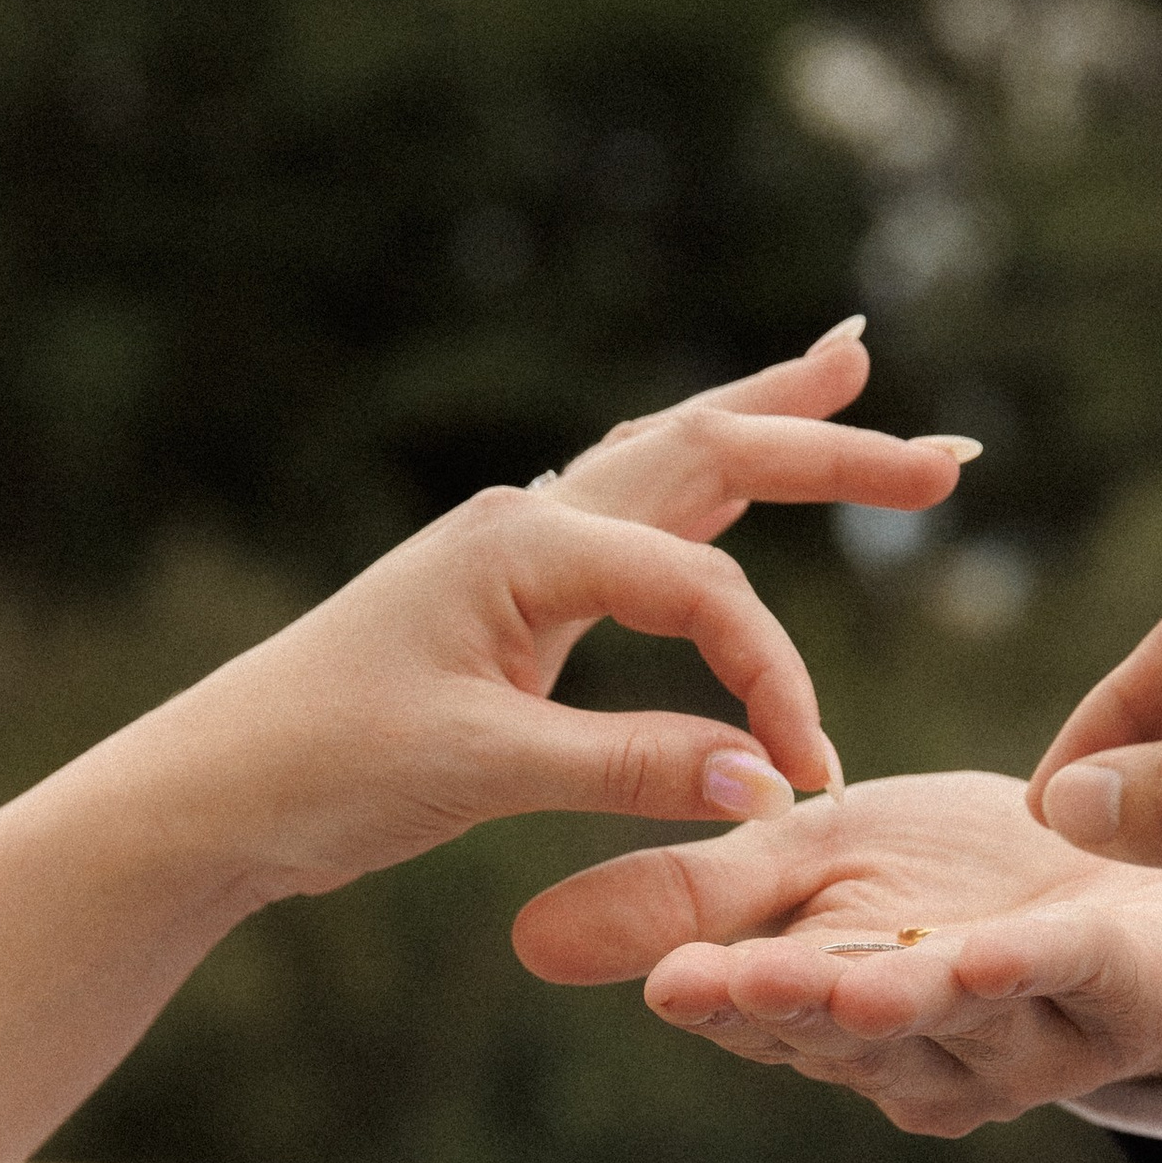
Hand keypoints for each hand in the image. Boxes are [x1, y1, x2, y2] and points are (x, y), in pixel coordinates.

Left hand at [164, 323, 968, 901]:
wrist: (212, 790)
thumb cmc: (324, 770)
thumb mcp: (479, 770)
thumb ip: (626, 767)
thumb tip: (766, 779)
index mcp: (525, 542)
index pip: (701, 592)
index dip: (772, 680)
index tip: (805, 777)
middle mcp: (529, 518)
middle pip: (711, 457)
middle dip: (831, 450)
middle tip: (948, 454)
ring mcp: (518, 544)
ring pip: (672, 460)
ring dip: (770, 425)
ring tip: (855, 372)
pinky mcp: (510, 589)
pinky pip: (633, 511)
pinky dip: (703, 480)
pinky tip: (732, 461)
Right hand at [512, 769, 1161, 1136]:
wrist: (1159, 878)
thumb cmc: (968, 877)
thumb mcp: (811, 861)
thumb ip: (689, 899)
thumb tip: (526, 941)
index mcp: (830, 1020)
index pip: (758, 1011)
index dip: (715, 997)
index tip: (661, 979)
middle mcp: (918, 1056)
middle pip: (844, 1029)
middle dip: (790, 1007)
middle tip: (724, 985)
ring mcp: (1021, 1038)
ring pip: (950, 1018)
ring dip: (899, 1001)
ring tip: (846, 983)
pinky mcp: (1117, 991)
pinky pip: (1065, 976)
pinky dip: (1029, 965)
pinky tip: (991, 954)